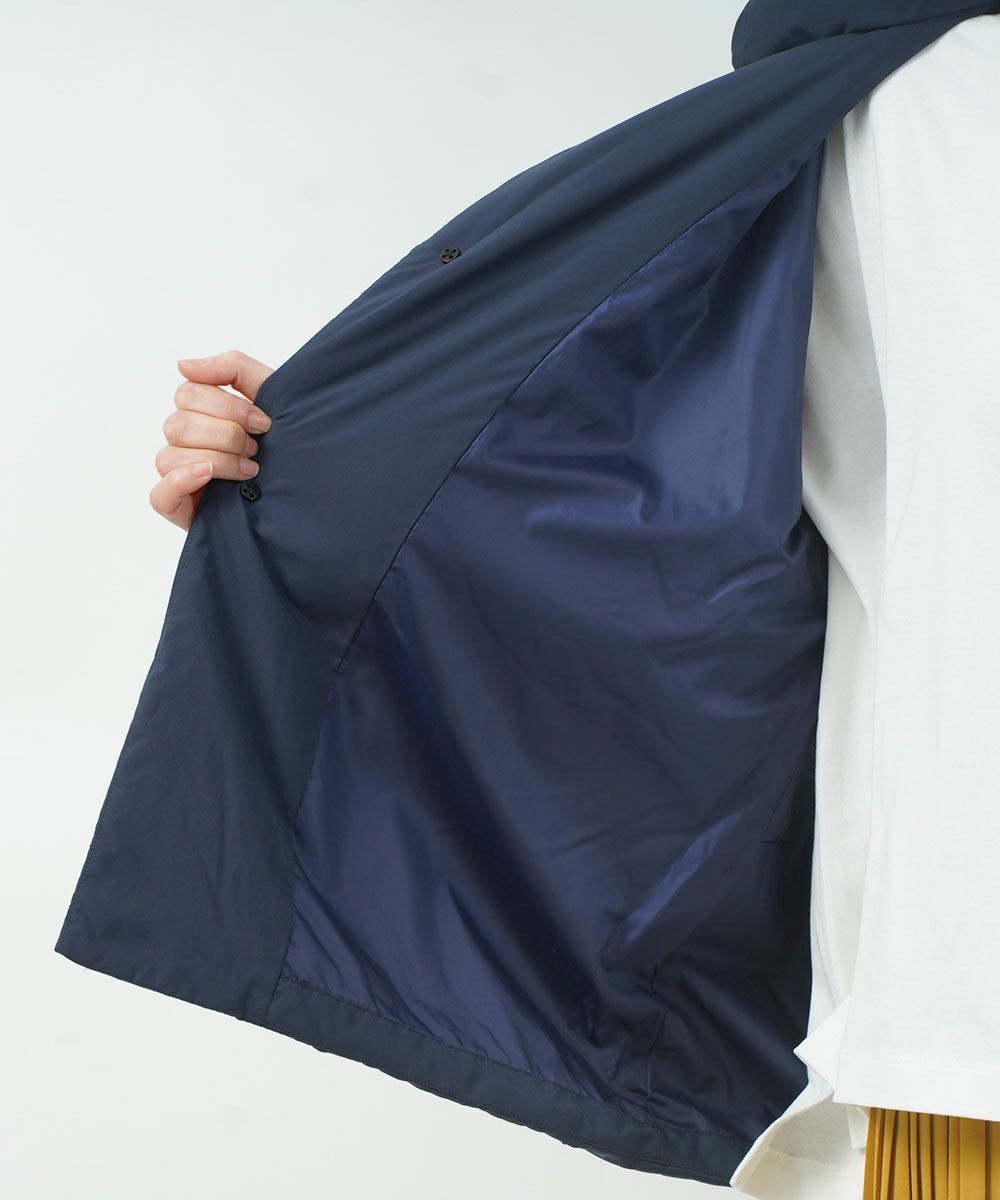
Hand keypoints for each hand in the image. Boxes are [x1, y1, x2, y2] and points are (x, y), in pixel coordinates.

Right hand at [150, 350, 274, 530]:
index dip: (227, 407)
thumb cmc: (286, 441)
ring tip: (249, 471)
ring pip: (170, 457)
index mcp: (200, 414)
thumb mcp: (268, 394)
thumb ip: (232, 367)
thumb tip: (182, 365)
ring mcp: (180, 475)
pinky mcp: (181, 508)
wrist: (310, 492)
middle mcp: (185, 442)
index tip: (263, 423)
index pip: (188, 394)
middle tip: (256, 448)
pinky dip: (181, 481)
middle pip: (178, 425)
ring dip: (217, 460)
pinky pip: (159, 495)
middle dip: (226, 435)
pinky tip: (208, 475)